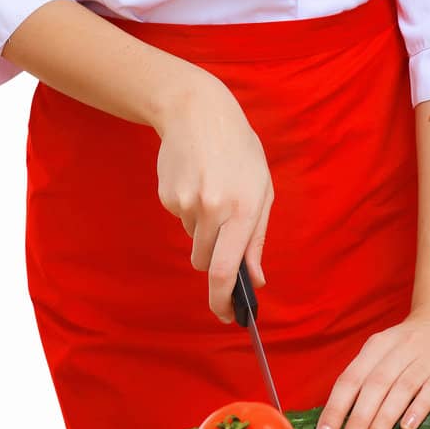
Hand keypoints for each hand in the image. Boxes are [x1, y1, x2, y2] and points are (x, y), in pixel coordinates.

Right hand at [153, 66, 273, 324]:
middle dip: (215, 257)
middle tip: (222, 226)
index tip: (227, 316)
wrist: (198, 111)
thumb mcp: (261, 189)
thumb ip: (257, 238)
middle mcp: (213, 209)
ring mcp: (186, 203)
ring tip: (212, 190)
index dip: (224, 300)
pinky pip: (180, 219)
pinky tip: (196, 179)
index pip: (228, 270)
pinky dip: (188, 209)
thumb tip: (256, 280)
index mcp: (243, 209)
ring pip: (193, 240)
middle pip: (206, 262)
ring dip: (203, 229)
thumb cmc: (239, 151)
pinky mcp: (167, 197)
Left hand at [312, 302, 429, 428]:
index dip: (335, 408)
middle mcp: (399, 349)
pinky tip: (407, 427)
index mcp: (377, 347)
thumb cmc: (413, 345)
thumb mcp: (387, 352)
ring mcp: (425, 358)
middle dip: (358, 417)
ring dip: (383, 418)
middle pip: (374, 385)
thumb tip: (341, 420)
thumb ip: (368, 378)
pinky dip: (418, 407)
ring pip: (400, 388)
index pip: (350, 379)